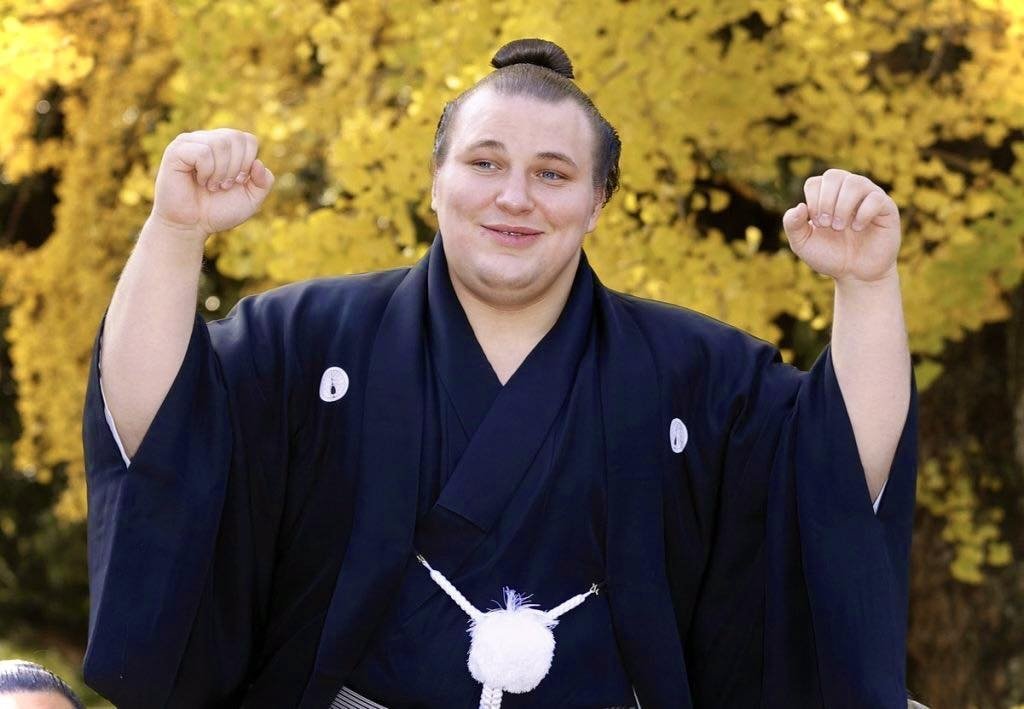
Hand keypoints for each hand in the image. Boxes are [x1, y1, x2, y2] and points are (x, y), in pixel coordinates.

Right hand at [150, 128, 274, 238]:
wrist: (191, 227)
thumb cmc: (218, 211)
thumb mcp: (251, 199)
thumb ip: (264, 182)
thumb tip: (258, 163)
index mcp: (225, 147)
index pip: (248, 139)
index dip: (248, 161)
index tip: (239, 181)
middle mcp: (207, 139)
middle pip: (235, 137)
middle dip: (236, 167)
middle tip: (224, 186)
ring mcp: (190, 143)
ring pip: (219, 143)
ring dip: (221, 172)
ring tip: (212, 186)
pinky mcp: (176, 151)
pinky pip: (202, 152)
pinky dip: (207, 171)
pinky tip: (200, 182)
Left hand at [782, 169, 900, 283]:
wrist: (856, 274)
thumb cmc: (829, 256)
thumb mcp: (802, 243)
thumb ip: (792, 224)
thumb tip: (799, 206)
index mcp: (827, 195)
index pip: (815, 182)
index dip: (812, 202)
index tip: (816, 223)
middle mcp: (847, 190)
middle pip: (833, 176)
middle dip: (825, 201)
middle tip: (827, 225)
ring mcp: (868, 196)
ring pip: (855, 182)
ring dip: (843, 206)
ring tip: (840, 227)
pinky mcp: (886, 207)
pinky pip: (876, 197)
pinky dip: (863, 213)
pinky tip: (858, 228)